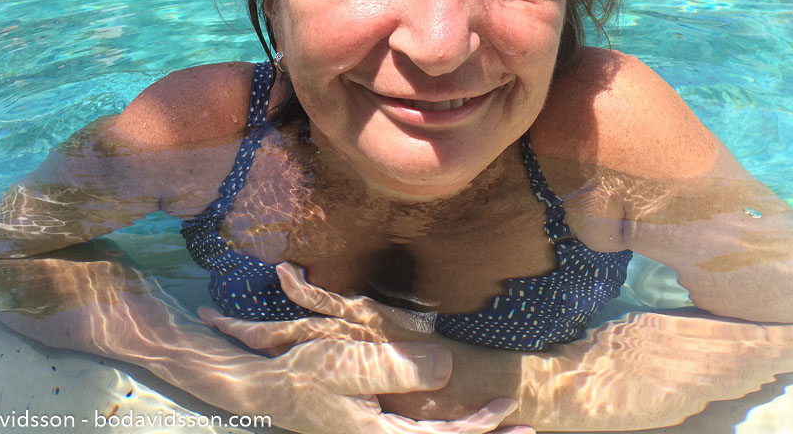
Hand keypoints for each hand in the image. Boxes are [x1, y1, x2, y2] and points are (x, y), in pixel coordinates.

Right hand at [200, 264, 534, 433]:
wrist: (265, 385)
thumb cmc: (303, 374)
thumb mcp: (347, 364)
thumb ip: (397, 367)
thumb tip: (447, 364)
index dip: (482, 427)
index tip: (512, 407)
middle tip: (527, 428)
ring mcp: (375, 432)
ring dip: (464, 431)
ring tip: (499, 421)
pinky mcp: (370, 422)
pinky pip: (414, 429)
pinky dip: (439, 427)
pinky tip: (450, 412)